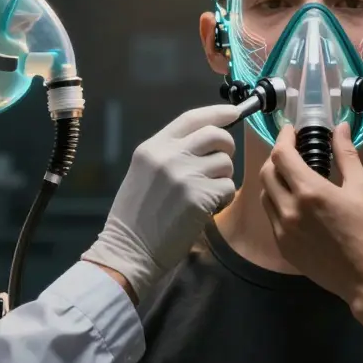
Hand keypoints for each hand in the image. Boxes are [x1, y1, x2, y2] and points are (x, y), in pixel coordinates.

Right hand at [82, 103, 238, 299]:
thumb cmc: (135, 215)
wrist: (129, 250)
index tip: (233, 112)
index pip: (191, 118)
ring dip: (223, 178)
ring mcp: (185, 175)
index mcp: (153, 147)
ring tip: (207, 193)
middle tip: (221, 162)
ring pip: (225, 163)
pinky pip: (227, 187)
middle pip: (216, 135)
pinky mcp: (199, 197)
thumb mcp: (144, 172)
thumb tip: (206, 140)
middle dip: (227, 146)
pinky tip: (208, 208)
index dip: (216, 113)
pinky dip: (223, 198)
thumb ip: (170, 153)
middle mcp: (169, 155)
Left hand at [259, 122, 362, 304]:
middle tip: (293, 152)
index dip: (283, 138)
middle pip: (267, 173)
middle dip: (277, 157)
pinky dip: (277, 203)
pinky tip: (295, 203)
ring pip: (265, 195)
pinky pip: (271, 217)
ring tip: (293, 177)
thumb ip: (346, 155)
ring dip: (274, 180)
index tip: (291, 131)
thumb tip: (340, 128)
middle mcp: (288, 209)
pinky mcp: (283, 247)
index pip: (281, 155)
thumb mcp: (362, 187)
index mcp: (309, 191)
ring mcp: (282, 230)